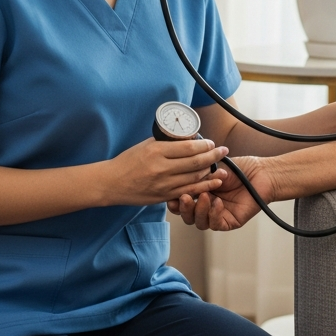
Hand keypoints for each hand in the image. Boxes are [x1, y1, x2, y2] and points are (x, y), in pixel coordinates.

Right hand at [103, 137, 227, 205]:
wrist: (112, 183)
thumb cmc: (128, 161)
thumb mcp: (146, 145)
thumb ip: (166, 143)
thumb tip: (187, 139)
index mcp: (157, 151)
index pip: (188, 147)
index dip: (205, 145)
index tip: (212, 142)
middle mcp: (161, 168)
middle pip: (195, 162)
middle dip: (213, 156)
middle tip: (224, 150)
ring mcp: (163, 184)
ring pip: (195, 177)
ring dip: (211, 170)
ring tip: (221, 164)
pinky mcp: (164, 197)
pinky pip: (189, 191)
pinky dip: (204, 187)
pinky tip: (215, 182)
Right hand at [169, 155, 271, 230]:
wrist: (261, 174)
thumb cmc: (240, 169)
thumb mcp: (216, 168)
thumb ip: (200, 174)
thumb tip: (183, 176)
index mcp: (201, 192)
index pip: (183, 201)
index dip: (175, 200)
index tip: (171, 194)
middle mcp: (206, 205)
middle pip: (187, 215)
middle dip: (183, 208)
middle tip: (185, 197)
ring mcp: (216, 215)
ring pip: (199, 222)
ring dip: (199, 210)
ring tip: (205, 196)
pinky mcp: (228, 222)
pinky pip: (215, 223)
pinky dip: (214, 213)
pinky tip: (218, 203)